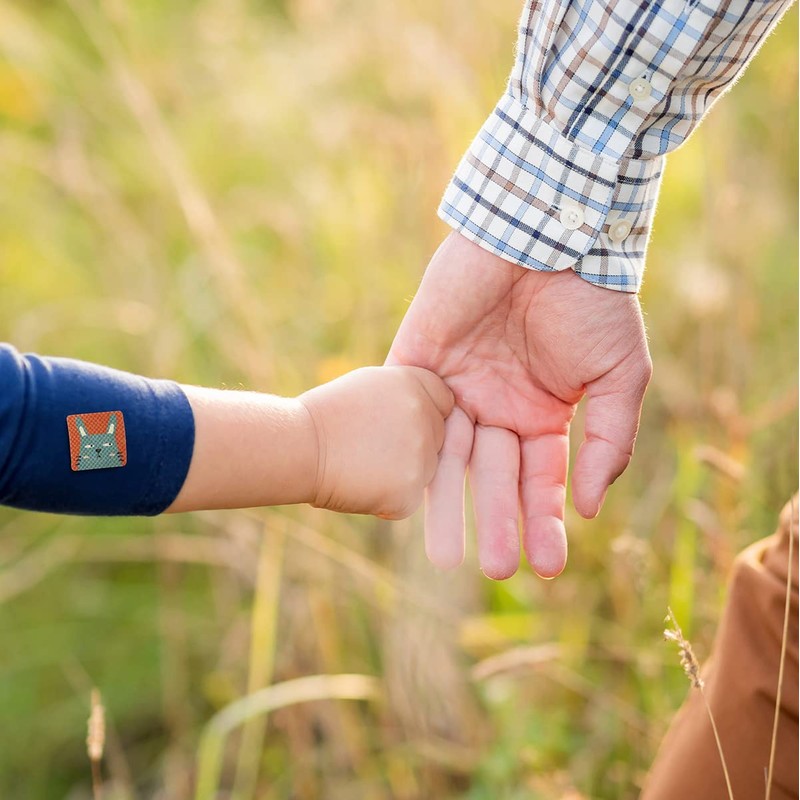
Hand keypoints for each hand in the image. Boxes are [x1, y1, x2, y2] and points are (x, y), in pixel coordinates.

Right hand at [299, 366, 453, 518]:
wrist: (299, 447)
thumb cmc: (327, 414)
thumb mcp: (371, 385)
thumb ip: (408, 393)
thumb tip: (432, 408)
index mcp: (416, 384)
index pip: (443, 402)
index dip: (422, 413)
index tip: (394, 421)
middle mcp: (425, 417)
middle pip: (437, 439)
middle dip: (413, 445)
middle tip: (372, 445)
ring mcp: (421, 457)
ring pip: (424, 471)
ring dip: (401, 474)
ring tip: (363, 463)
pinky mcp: (410, 493)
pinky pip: (408, 500)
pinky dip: (387, 500)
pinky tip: (361, 484)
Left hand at [387, 232, 651, 578]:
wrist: (546, 233)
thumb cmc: (592, 301)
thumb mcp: (620, 375)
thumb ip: (609, 441)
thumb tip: (592, 508)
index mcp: (542, 414)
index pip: (541, 480)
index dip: (546, 522)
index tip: (550, 566)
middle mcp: (496, 408)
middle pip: (492, 477)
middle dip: (495, 522)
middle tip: (494, 570)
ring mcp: (455, 388)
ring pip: (448, 457)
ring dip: (447, 505)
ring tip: (445, 556)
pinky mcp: (417, 362)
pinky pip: (410, 416)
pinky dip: (407, 454)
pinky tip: (405, 495)